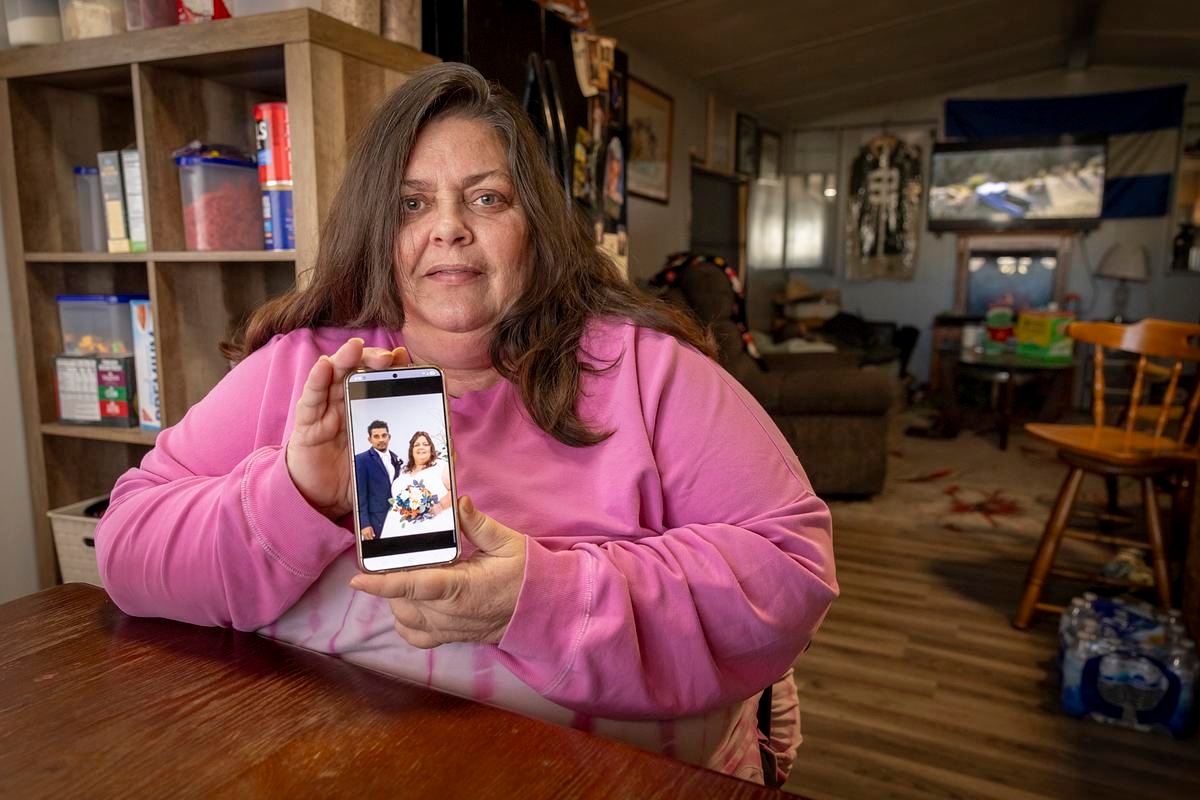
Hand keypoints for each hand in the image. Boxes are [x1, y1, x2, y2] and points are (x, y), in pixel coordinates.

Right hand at [286, 338, 408, 519]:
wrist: (323, 503)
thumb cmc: (356, 478)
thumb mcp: (391, 467)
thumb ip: (420, 458)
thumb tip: (455, 454)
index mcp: (368, 410)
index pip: (380, 381)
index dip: (391, 367)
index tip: (404, 358)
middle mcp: (347, 404)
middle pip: (358, 371)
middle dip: (372, 359)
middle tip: (386, 358)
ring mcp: (326, 412)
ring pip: (333, 376)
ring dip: (344, 358)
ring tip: (355, 347)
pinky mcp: (307, 424)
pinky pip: (311, 398)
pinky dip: (317, 379)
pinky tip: (325, 366)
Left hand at [349, 496, 526, 647]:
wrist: (544, 609)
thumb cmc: (527, 573)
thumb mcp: (506, 542)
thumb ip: (477, 523)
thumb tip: (457, 501)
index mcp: (460, 587)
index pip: (413, 586)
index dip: (382, 583)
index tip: (358, 578)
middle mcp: (450, 613)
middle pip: (402, 600)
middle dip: (390, 580)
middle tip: (392, 557)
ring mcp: (449, 629)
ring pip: (405, 619)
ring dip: (396, 599)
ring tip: (404, 574)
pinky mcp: (451, 637)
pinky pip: (417, 638)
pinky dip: (405, 623)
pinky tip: (407, 605)